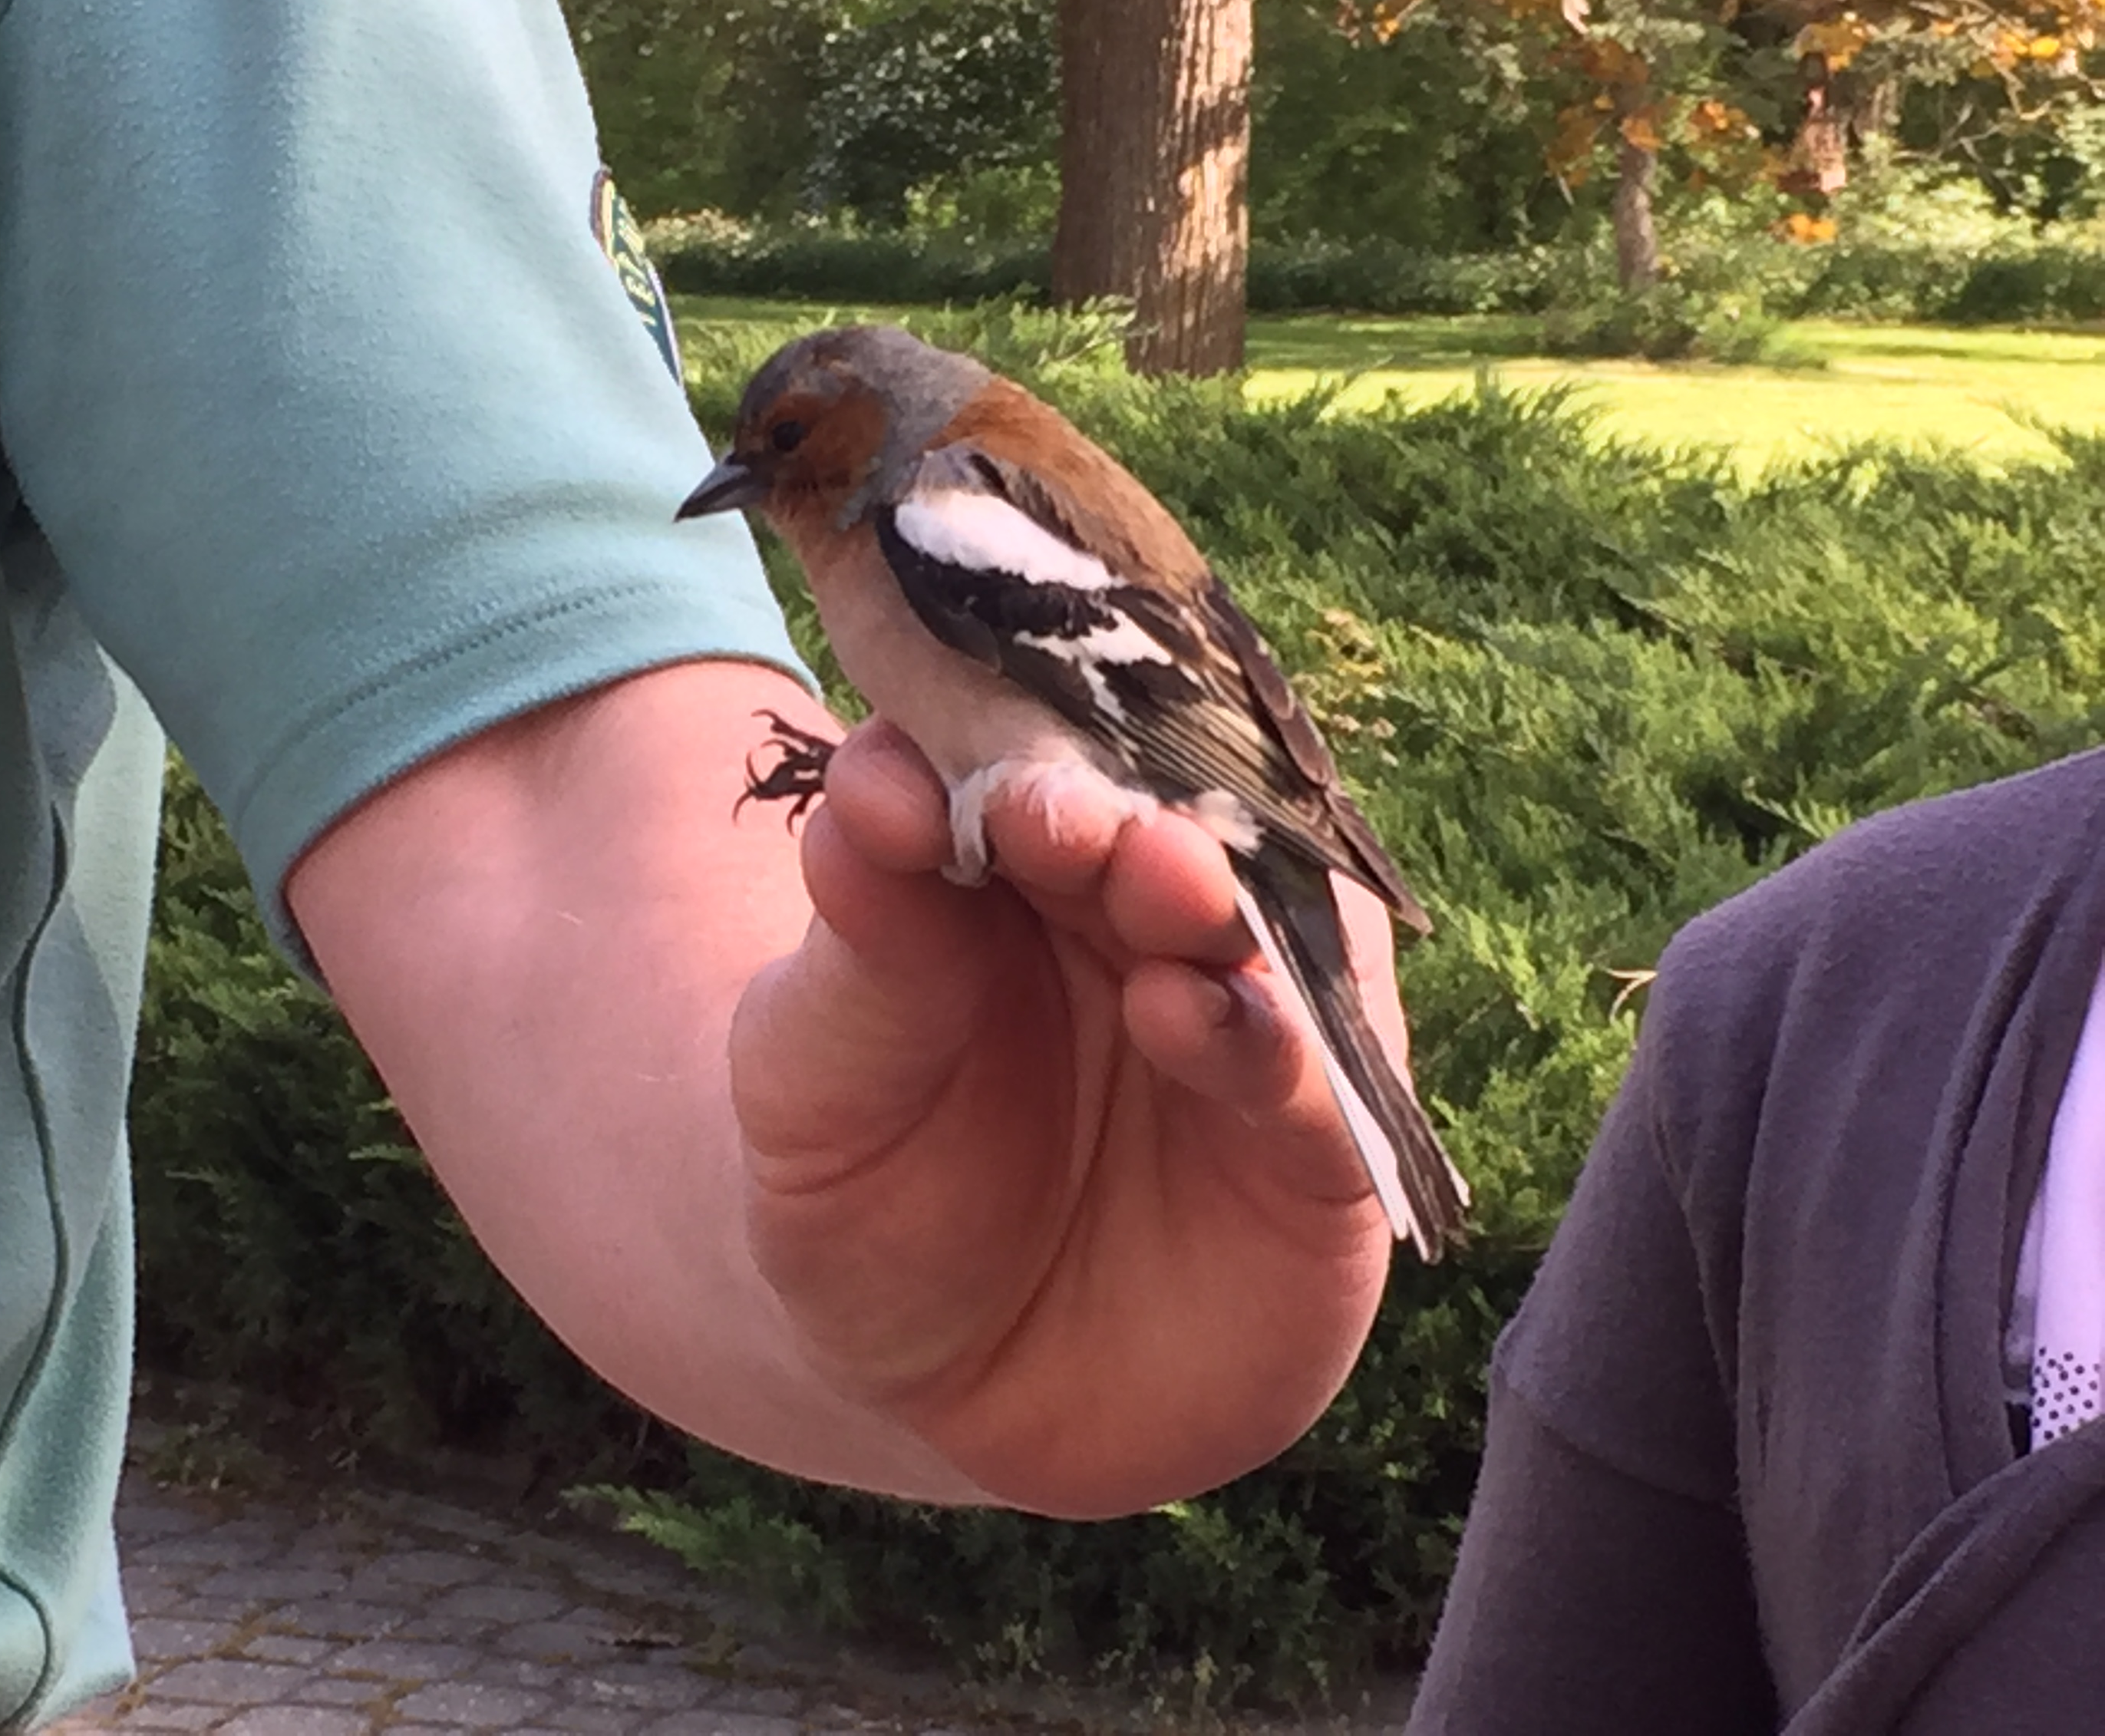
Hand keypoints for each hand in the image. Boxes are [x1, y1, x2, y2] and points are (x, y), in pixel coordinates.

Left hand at [733, 718, 1394, 1516]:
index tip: (934, 775)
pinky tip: (1193, 1014)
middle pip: (1162, 824)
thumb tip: (873, 783)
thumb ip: (858, 941)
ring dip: (1213, 898)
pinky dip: (1271, 1045)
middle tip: (1073, 814)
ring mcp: (1247, 1025)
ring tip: (1157, 880)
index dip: (994, 749)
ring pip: (1263, 930)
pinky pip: (1320, 1086)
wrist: (939, 1390)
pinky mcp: (1314, 1155)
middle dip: (1124, 810)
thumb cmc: (869, 1197)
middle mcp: (1153, 918)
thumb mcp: (819, 1074)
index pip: (1027, 756)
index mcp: (1027, 859)